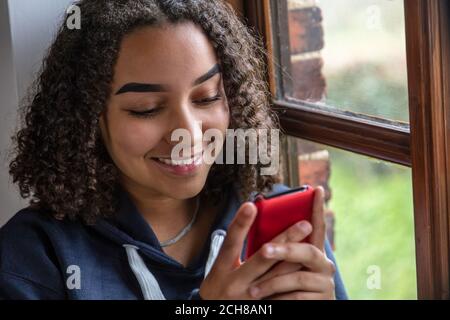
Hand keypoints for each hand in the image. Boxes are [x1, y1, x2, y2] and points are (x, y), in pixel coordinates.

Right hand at [198, 201, 312, 298]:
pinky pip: (281, 296)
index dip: (240, 224)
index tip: (251, 205)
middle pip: (262, 259)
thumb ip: (234, 252)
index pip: (230, 243)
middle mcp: (235, 282)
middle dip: (284, 240)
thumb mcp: (220, 271)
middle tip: (304, 223)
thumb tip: (253, 226)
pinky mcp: (261, 308)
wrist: (216, 316)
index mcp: (221, 269)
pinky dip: (293, 283)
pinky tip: (306, 271)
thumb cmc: (219, 289)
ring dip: (295, 260)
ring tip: (312, 245)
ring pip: (277, 277)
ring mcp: (249, 298)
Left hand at [249, 186, 336, 299]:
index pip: (317, 227)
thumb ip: (280, 249)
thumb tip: (260, 220)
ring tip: (252, 291)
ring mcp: (325, 284)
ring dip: (272, 284)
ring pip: (297, 278)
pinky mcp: (323, 301)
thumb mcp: (280, 267)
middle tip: (265, 250)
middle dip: (284, 249)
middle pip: (307, 251)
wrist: (290, 312)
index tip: (317, 189)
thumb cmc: (281, 287)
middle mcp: (324, 265)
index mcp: (313, 252)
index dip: (318, 209)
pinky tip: (267, 303)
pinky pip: (297, 299)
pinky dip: (279, 301)